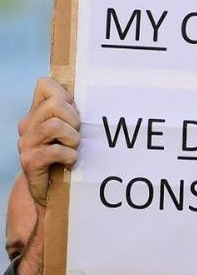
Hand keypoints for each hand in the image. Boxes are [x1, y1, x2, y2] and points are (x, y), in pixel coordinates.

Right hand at [17, 78, 80, 206]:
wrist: (49, 190)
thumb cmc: (65, 155)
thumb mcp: (69, 129)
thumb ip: (72, 111)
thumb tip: (92, 92)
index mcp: (37, 113)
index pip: (44, 85)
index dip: (64, 94)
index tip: (74, 112)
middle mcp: (28, 125)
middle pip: (55, 104)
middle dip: (74, 118)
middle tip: (76, 134)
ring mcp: (27, 143)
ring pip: (54, 125)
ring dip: (72, 138)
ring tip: (74, 147)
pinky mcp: (30, 161)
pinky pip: (55, 150)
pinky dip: (69, 155)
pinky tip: (70, 161)